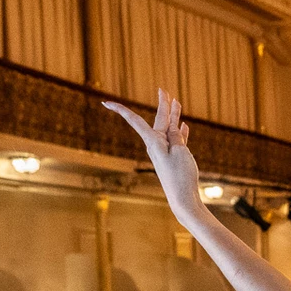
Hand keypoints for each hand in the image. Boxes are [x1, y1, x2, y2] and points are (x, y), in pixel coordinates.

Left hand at [103, 89, 202, 214]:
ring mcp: (165, 152)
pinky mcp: (173, 159)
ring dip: (174, 116)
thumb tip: (174, 127)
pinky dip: (180, 132)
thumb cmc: (180, 176)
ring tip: (177, 103)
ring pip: (169, 129)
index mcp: (154, 141)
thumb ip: (176, 136)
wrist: (183, 199)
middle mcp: (157, 145)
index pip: (135, 120)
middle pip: (159, 121)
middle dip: (163, 106)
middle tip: (164, 90)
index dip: (120, 109)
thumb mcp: (180, 151)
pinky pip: (176, 141)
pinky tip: (184, 126)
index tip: (105, 102)